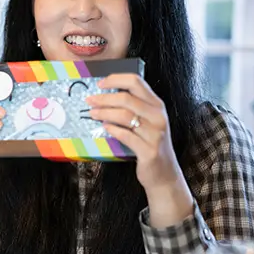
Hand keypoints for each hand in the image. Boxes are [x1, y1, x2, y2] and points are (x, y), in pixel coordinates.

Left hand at [86, 74, 192, 226]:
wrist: (164, 174)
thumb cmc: (149, 145)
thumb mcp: (146, 123)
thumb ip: (133, 108)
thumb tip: (105, 96)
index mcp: (157, 105)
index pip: (137, 82)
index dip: (116, 79)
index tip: (100, 83)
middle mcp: (158, 116)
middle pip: (127, 98)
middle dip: (104, 98)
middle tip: (89, 100)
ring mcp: (155, 134)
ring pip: (124, 116)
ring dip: (104, 113)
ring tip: (92, 114)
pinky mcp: (149, 150)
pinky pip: (126, 136)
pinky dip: (113, 130)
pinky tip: (105, 128)